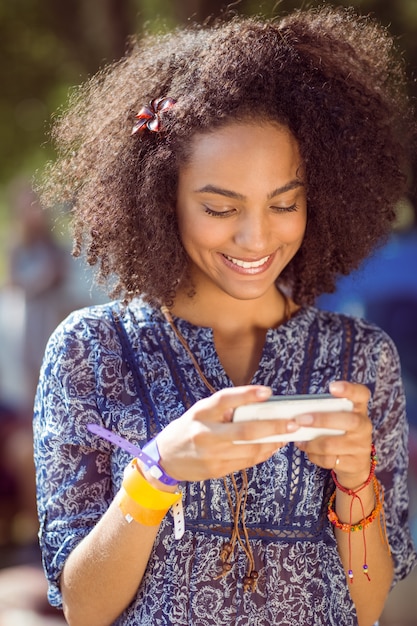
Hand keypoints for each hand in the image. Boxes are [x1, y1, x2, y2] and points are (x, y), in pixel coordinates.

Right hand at [154, 385, 300, 482]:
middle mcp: (205, 433)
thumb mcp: (200, 412)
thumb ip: (224, 408)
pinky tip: (272, 446)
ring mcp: (211, 455)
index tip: (268, 392)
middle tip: (292, 423)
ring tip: (287, 435)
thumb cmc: (189, 428)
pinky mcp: (216, 471)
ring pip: (250, 450)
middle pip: (245, 431)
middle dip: (273, 427)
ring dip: (272, 443)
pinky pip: (246, 462)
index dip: (247, 394)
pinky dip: (262, 454)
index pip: (225, 400)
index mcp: (200, 413)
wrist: (166, 458)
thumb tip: (258, 406)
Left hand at [295, 381, 372, 489]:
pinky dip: (314, 455)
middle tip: (300, 420)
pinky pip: (328, 460)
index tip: (332, 387)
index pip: (361, 394)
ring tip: (299, 439)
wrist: (356, 463)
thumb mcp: (339, 418)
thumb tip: (297, 410)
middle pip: (349, 421)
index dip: (349, 389)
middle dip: (322, 420)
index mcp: (359, 410)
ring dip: (311, 442)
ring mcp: (360, 446)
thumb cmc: (341, 432)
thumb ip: (326, 410)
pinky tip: (307, 450)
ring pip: (332, 444)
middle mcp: (364, 426)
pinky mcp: (354, 464)